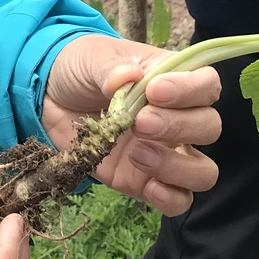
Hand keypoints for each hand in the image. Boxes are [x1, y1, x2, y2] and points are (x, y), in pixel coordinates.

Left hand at [43, 34, 220, 216]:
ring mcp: (165, 153)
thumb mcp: (91, 58)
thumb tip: (127, 76)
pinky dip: (171, 198)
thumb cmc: (80, 69)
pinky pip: (177, 199)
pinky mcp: (144, 182)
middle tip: (140, 123)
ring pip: (202, 170)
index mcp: (172, 79)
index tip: (154, 91)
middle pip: (210, 127)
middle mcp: (177, 117)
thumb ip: (110, 67)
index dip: (190, 90)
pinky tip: (149, 187)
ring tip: (137, 153)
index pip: (207, 84)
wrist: (48, 99)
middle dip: (179, 126)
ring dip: (176, 165)